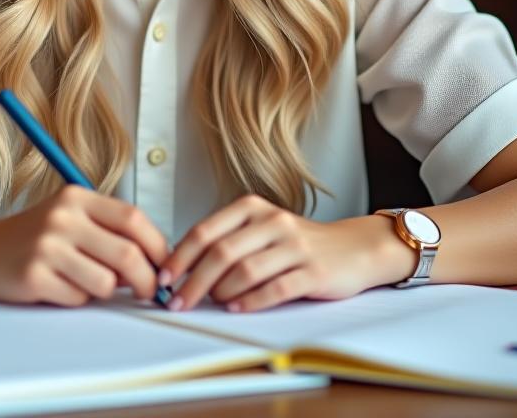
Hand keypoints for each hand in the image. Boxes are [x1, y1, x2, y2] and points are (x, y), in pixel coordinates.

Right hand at [0, 185, 168, 306]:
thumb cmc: (32, 237)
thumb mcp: (70, 218)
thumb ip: (108, 230)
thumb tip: (154, 259)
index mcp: (77, 197)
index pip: (133, 218)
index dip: (157, 244)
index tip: (165, 264)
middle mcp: (63, 217)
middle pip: (127, 254)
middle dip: (147, 280)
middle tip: (150, 291)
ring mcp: (47, 246)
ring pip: (106, 282)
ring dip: (105, 290)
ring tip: (84, 281)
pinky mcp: (34, 276)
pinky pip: (78, 298)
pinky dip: (77, 298)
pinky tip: (58, 286)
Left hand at [158, 194, 398, 312]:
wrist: (352, 248)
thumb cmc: (297, 243)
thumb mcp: (260, 230)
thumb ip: (228, 242)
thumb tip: (184, 268)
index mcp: (252, 207)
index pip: (206, 230)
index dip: (180, 256)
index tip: (163, 279)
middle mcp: (272, 221)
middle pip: (221, 252)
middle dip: (193, 281)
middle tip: (178, 302)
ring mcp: (293, 245)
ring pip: (245, 270)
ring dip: (220, 292)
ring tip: (209, 304)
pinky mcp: (312, 271)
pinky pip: (275, 288)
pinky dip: (250, 301)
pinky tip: (236, 309)